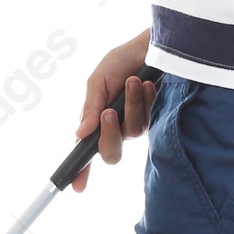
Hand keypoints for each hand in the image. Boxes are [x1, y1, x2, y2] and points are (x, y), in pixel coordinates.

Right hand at [70, 32, 154, 192]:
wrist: (150, 46)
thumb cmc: (122, 61)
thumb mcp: (98, 80)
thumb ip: (90, 107)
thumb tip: (80, 134)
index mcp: (97, 121)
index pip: (86, 151)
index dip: (80, 171)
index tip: (76, 186)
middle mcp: (116, 128)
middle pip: (111, 153)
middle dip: (109, 135)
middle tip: (108, 112)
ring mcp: (137, 124)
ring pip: (132, 132)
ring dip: (131, 106)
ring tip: (132, 81)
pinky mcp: (157, 118)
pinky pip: (149, 120)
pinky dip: (145, 100)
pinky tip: (146, 84)